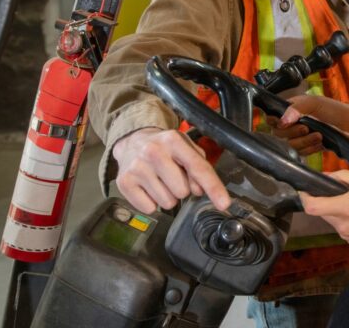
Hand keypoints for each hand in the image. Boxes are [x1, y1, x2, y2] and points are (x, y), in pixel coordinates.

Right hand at [112, 127, 230, 213]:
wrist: (131, 141)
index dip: (213, 188)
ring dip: (167, 196)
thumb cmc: (164, 147)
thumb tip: (200, 190)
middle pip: (183, 191)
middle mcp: (153, 152)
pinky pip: (150, 208)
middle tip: (173, 176)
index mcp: (173, 140)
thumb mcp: (185, 147)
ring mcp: (137, 167)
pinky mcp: (124, 182)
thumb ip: (199, 166)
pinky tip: (148, 186)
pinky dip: (152, 202)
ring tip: (160, 180)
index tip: (224, 204)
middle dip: (182, 188)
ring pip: (168, 202)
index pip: (198, 168)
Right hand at [273, 95, 348, 153]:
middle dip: (293, 133)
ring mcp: (301, 136)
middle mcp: (293, 122)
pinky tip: (320, 144)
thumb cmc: (335, 111)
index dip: (276, 122)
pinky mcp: (308, 147)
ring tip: (319, 136)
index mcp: (292, 108)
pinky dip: (309, 149)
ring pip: (289, 145)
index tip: (287, 123)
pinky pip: (300, 153)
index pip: (272, 117)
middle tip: (307, 128)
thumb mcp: (315, 103)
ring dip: (304, 142)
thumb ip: (296, 109)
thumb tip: (280, 121)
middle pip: (278, 134)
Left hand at [300, 170, 348, 249]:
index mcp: (344, 208)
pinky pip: (343, 228)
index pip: (311, 207)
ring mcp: (348, 236)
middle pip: (323, 212)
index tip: (305, 189)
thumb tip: (327, 177)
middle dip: (327, 201)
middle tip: (344, 191)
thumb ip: (344, 176)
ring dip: (338, 211)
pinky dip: (347, 220)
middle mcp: (342, 225)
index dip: (304, 197)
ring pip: (333, 220)